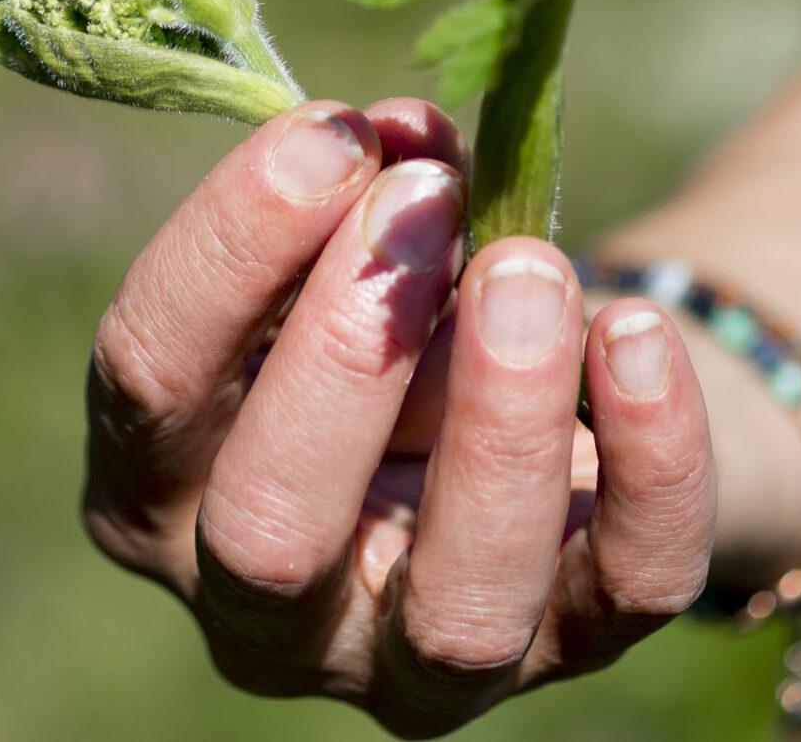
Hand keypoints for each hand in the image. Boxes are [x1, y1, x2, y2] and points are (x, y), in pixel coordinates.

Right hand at [81, 99, 717, 736]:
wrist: (537, 421)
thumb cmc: (395, 322)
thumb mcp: (349, 256)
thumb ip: (358, 190)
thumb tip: (400, 138)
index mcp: (158, 490)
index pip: (149, 383)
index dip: (231, 248)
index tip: (330, 134)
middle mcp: (266, 614)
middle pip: (267, 531)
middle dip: (345, 354)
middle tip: (422, 204)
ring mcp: (420, 666)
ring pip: (456, 609)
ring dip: (496, 419)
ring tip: (530, 270)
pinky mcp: (576, 654)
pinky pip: (628, 584)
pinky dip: (650, 455)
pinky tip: (635, 331)